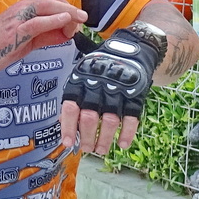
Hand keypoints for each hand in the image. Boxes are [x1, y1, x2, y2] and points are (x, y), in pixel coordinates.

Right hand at [0, 0, 87, 80]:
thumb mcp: (28, 41)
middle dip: (71, 8)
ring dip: (66, 12)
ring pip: (46, 7)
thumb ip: (47, 35)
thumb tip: (66, 34)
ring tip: (79, 19)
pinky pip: (36, 22)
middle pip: (51, 1)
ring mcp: (18, 18)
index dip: (67, 9)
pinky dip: (52, 21)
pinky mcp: (15, 30)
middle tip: (84, 17)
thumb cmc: (0, 47)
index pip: (51, 2)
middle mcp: (22, 9)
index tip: (78, 20)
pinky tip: (64, 22)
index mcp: (24, 9)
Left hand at [61, 30, 163, 156]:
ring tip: (101, 149)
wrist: (132, 48)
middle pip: (89, 117)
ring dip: (104, 139)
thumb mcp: (82, 72)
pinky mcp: (135, 95)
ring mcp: (118, 91)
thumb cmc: (100, 66)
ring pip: (110, 120)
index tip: (68, 143)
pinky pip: (132, 117)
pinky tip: (122, 144)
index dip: (68, 127)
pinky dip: (128, 133)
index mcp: (81, 80)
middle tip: (87, 148)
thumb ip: (73, 95)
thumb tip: (62, 122)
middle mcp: (98, 86)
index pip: (70, 106)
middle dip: (86, 137)